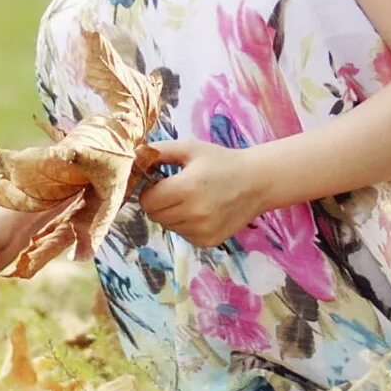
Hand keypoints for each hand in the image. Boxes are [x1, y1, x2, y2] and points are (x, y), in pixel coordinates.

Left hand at [138, 138, 269, 247]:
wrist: (257, 182)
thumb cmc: (221, 162)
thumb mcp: (190, 149)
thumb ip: (158, 151)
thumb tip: (132, 155)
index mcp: (187, 188)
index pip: (147, 200)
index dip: (149, 190)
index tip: (160, 181)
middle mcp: (194, 213)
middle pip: (155, 215)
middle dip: (158, 202)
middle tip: (175, 189)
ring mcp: (203, 230)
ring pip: (168, 226)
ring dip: (172, 213)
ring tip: (191, 199)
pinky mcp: (209, 241)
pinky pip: (183, 234)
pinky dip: (186, 224)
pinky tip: (201, 211)